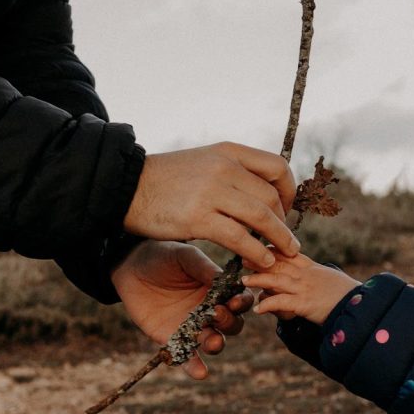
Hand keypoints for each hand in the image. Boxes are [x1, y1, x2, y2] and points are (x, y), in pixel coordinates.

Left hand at [110, 241, 253, 378]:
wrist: (130, 267)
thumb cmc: (163, 256)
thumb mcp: (185, 256)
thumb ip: (205, 268)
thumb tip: (225, 280)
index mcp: (220, 290)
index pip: (241, 300)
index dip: (242, 303)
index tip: (235, 302)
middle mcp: (211, 311)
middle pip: (233, 324)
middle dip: (229, 322)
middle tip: (216, 314)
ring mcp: (194, 327)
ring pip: (215, 342)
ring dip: (217, 344)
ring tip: (212, 341)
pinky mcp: (174, 340)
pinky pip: (188, 357)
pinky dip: (195, 367)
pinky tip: (200, 373)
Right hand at [123, 142, 298, 268]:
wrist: (124, 187)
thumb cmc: (167, 180)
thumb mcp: (204, 162)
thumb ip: (233, 172)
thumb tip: (264, 192)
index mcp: (228, 152)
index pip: (277, 166)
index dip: (288, 190)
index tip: (285, 208)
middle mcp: (224, 168)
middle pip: (271, 196)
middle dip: (283, 221)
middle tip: (284, 238)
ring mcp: (211, 192)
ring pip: (262, 217)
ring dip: (280, 238)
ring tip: (286, 253)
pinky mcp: (198, 218)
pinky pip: (240, 238)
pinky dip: (257, 252)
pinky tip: (263, 261)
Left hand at [241, 250, 359, 324]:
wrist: (362, 305)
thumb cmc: (348, 295)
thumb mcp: (332, 279)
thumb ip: (317, 277)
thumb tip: (308, 278)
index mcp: (313, 268)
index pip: (290, 254)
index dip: (273, 250)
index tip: (261, 247)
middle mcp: (307, 275)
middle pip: (279, 264)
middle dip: (260, 261)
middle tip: (243, 257)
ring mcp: (305, 288)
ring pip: (276, 280)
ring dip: (258, 280)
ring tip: (244, 281)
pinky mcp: (305, 304)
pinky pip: (282, 303)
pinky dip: (269, 305)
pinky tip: (258, 309)